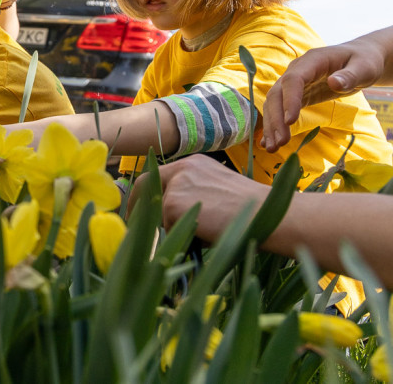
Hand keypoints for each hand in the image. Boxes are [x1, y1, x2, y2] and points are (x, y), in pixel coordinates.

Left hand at [129, 155, 266, 240]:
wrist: (266, 213)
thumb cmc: (250, 210)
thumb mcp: (216, 192)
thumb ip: (191, 196)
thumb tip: (168, 216)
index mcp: (192, 164)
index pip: (156, 175)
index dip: (145, 193)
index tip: (139, 208)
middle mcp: (181, 169)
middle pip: (145, 187)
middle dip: (137, 206)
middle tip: (133, 224)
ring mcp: (175, 185)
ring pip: (160, 213)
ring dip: (174, 227)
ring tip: (204, 231)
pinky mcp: (173, 204)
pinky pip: (169, 228)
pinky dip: (183, 236)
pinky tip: (207, 233)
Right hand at [261, 37, 386, 151]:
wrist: (358, 58)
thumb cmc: (363, 61)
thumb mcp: (364, 67)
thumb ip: (350, 75)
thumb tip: (334, 83)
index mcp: (312, 61)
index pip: (293, 80)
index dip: (289, 100)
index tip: (290, 121)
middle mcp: (296, 70)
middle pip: (277, 94)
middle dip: (276, 119)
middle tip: (281, 142)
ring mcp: (293, 83)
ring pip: (274, 104)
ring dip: (271, 125)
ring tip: (273, 148)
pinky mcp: (295, 95)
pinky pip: (279, 109)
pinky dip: (274, 125)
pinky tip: (270, 142)